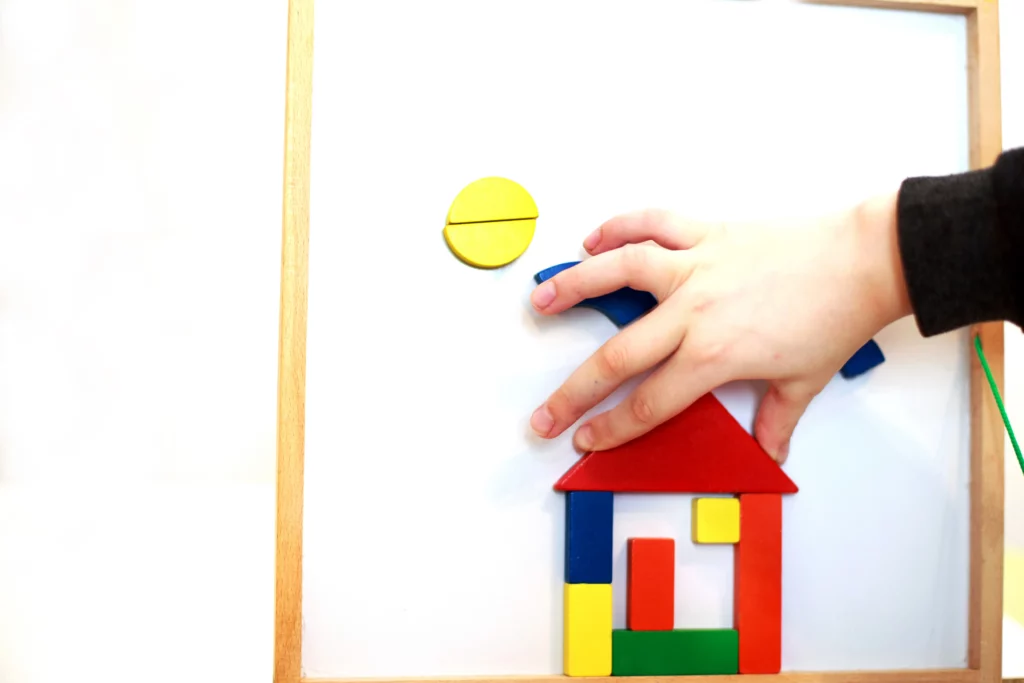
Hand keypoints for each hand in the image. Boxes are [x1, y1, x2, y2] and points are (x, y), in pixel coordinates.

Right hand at [528, 193, 911, 461]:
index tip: (585, 439)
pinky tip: (592, 239)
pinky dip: (619, 226)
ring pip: (619, 272)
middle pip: (618, 356)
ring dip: (574, 286)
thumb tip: (770, 452)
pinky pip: (652, 223)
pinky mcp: (706, 232)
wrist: (865, 260)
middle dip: (573, 392)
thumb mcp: (805, 380)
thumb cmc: (835, 318)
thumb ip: (776, 419)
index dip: (612, 427)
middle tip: (542, 413)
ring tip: (540, 300)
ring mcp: (696, 266)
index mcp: (715, 356)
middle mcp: (694, 311)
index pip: (649, 402)